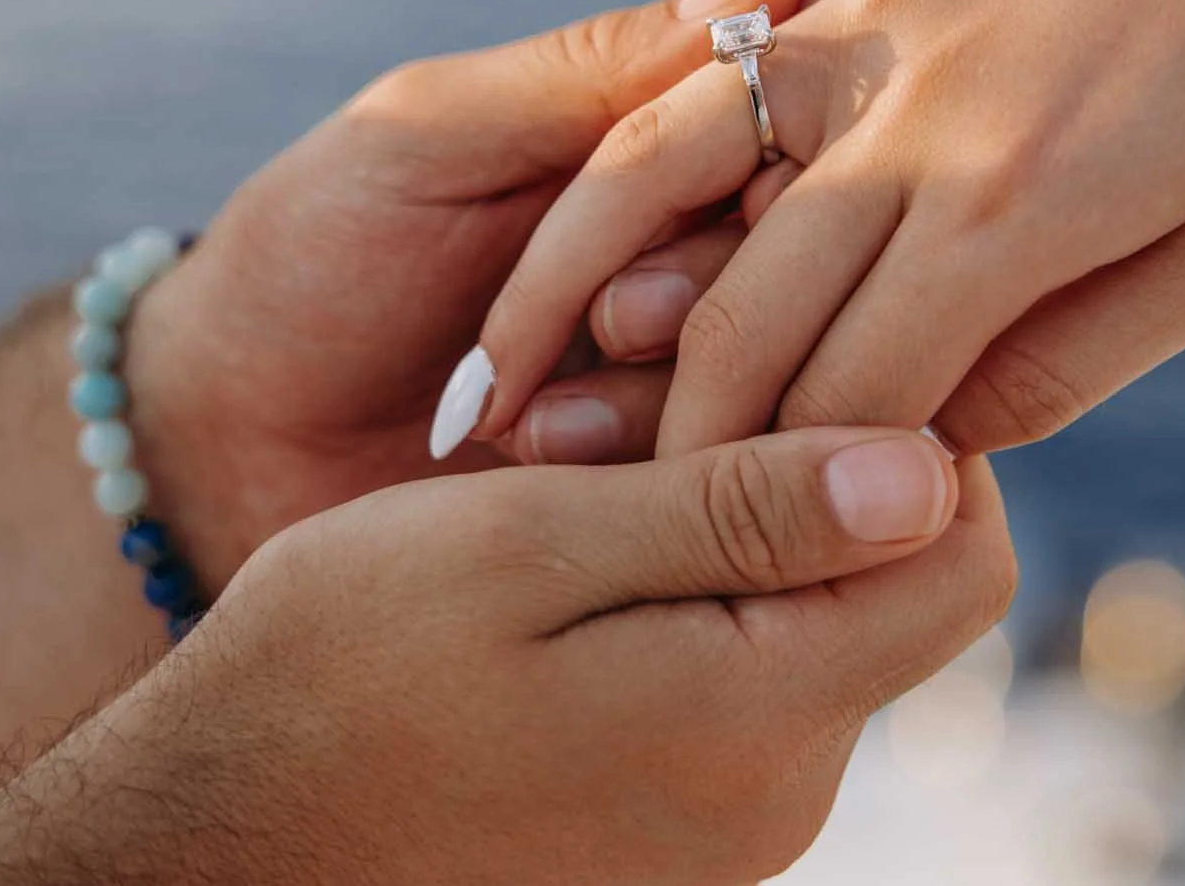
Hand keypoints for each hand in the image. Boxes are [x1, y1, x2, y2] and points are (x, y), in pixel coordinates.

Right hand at [0, 428, 1013, 885]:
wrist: (224, 829)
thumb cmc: (344, 660)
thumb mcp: (528, 545)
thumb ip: (739, 514)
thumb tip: (930, 470)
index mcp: (756, 717)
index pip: (960, 552)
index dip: (906, 425)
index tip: (773, 356)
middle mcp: (777, 792)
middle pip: (890, 582)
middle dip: (797, 463)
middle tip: (630, 407)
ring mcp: (729, 821)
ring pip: (810, 618)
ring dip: (727, 524)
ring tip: (571, 478)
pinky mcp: (676, 823)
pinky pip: (742, 677)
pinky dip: (686, 594)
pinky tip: (568, 557)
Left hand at [123, 0, 802, 581]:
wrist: (225, 438)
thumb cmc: (314, 254)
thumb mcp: (435, 140)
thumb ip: (593, 72)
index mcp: (655, 149)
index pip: (791, 136)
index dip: (758, 175)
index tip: (692, 218)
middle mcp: (692, 257)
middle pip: (803, 262)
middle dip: (704, 294)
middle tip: (607, 326)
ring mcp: (682, 379)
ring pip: (777, 376)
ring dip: (668, 394)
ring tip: (532, 423)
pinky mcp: (656, 487)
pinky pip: (721, 479)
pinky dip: (644, 468)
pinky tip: (543, 464)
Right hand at [470, 0, 1184, 461]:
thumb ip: (1063, 359)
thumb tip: (928, 440)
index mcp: (1015, 202)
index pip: (842, 390)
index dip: (765, 491)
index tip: (702, 556)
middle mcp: (915, 104)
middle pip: (736, 301)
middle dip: (657, 424)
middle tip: (579, 500)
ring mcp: (878, 6)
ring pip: (668, 161)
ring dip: (574, 278)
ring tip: (504, 366)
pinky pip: (737, 60)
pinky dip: (660, 152)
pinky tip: (615, 216)